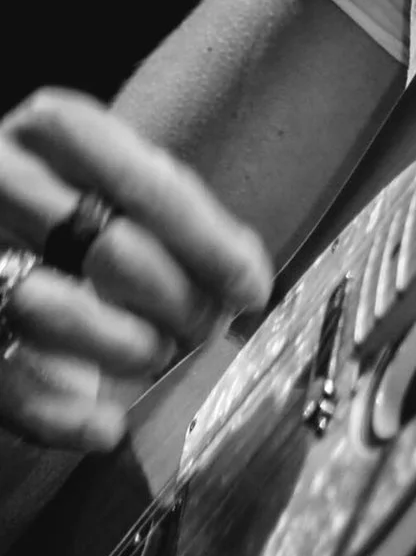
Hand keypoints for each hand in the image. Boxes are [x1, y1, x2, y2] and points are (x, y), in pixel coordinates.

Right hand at [0, 89, 272, 450]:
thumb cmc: (63, 205)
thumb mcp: (114, 179)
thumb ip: (174, 213)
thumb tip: (242, 273)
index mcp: (54, 130)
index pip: (144, 180)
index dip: (206, 242)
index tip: (250, 288)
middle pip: (107, 247)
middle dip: (175, 301)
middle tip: (203, 328)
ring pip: (47, 309)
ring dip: (122, 346)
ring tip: (152, 354)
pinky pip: (2, 378)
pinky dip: (58, 412)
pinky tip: (104, 425)